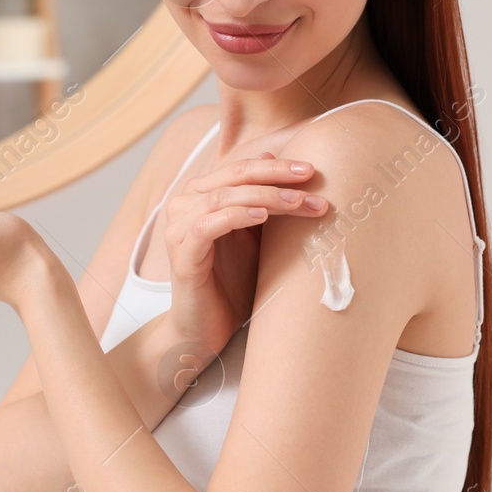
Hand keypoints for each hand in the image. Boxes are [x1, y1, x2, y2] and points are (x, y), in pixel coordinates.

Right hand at [159, 149, 329, 366]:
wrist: (205, 330)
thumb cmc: (231, 283)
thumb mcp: (254, 238)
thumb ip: (262, 204)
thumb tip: (277, 162)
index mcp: (200, 197)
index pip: (240, 169)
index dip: (275, 167)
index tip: (311, 170)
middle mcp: (184, 207)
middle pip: (231, 177)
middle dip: (274, 177)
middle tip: (310, 179)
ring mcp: (179, 231)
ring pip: (221, 198)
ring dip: (263, 197)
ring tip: (296, 202)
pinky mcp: (182, 256)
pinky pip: (206, 226)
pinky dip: (235, 216)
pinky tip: (261, 217)